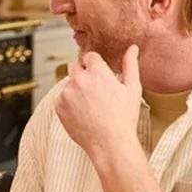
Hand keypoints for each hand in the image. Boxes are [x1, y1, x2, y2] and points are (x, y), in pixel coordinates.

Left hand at [55, 45, 142, 160]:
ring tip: (91, 105)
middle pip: (76, 66)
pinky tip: (83, 113)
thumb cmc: (124, 117)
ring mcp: (66, 93)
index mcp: (97, 72)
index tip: (100, 75)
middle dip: (84, 73)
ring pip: (69, 83)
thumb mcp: (132, 89)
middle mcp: (79, 80)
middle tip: (96, 90)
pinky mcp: (58, 106)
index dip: (95, 64)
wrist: (110, 144)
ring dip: (76, 88)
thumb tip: (132, 47)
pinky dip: (69, 102)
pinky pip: (61, 98)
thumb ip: (130, 65)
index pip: (89, 56)